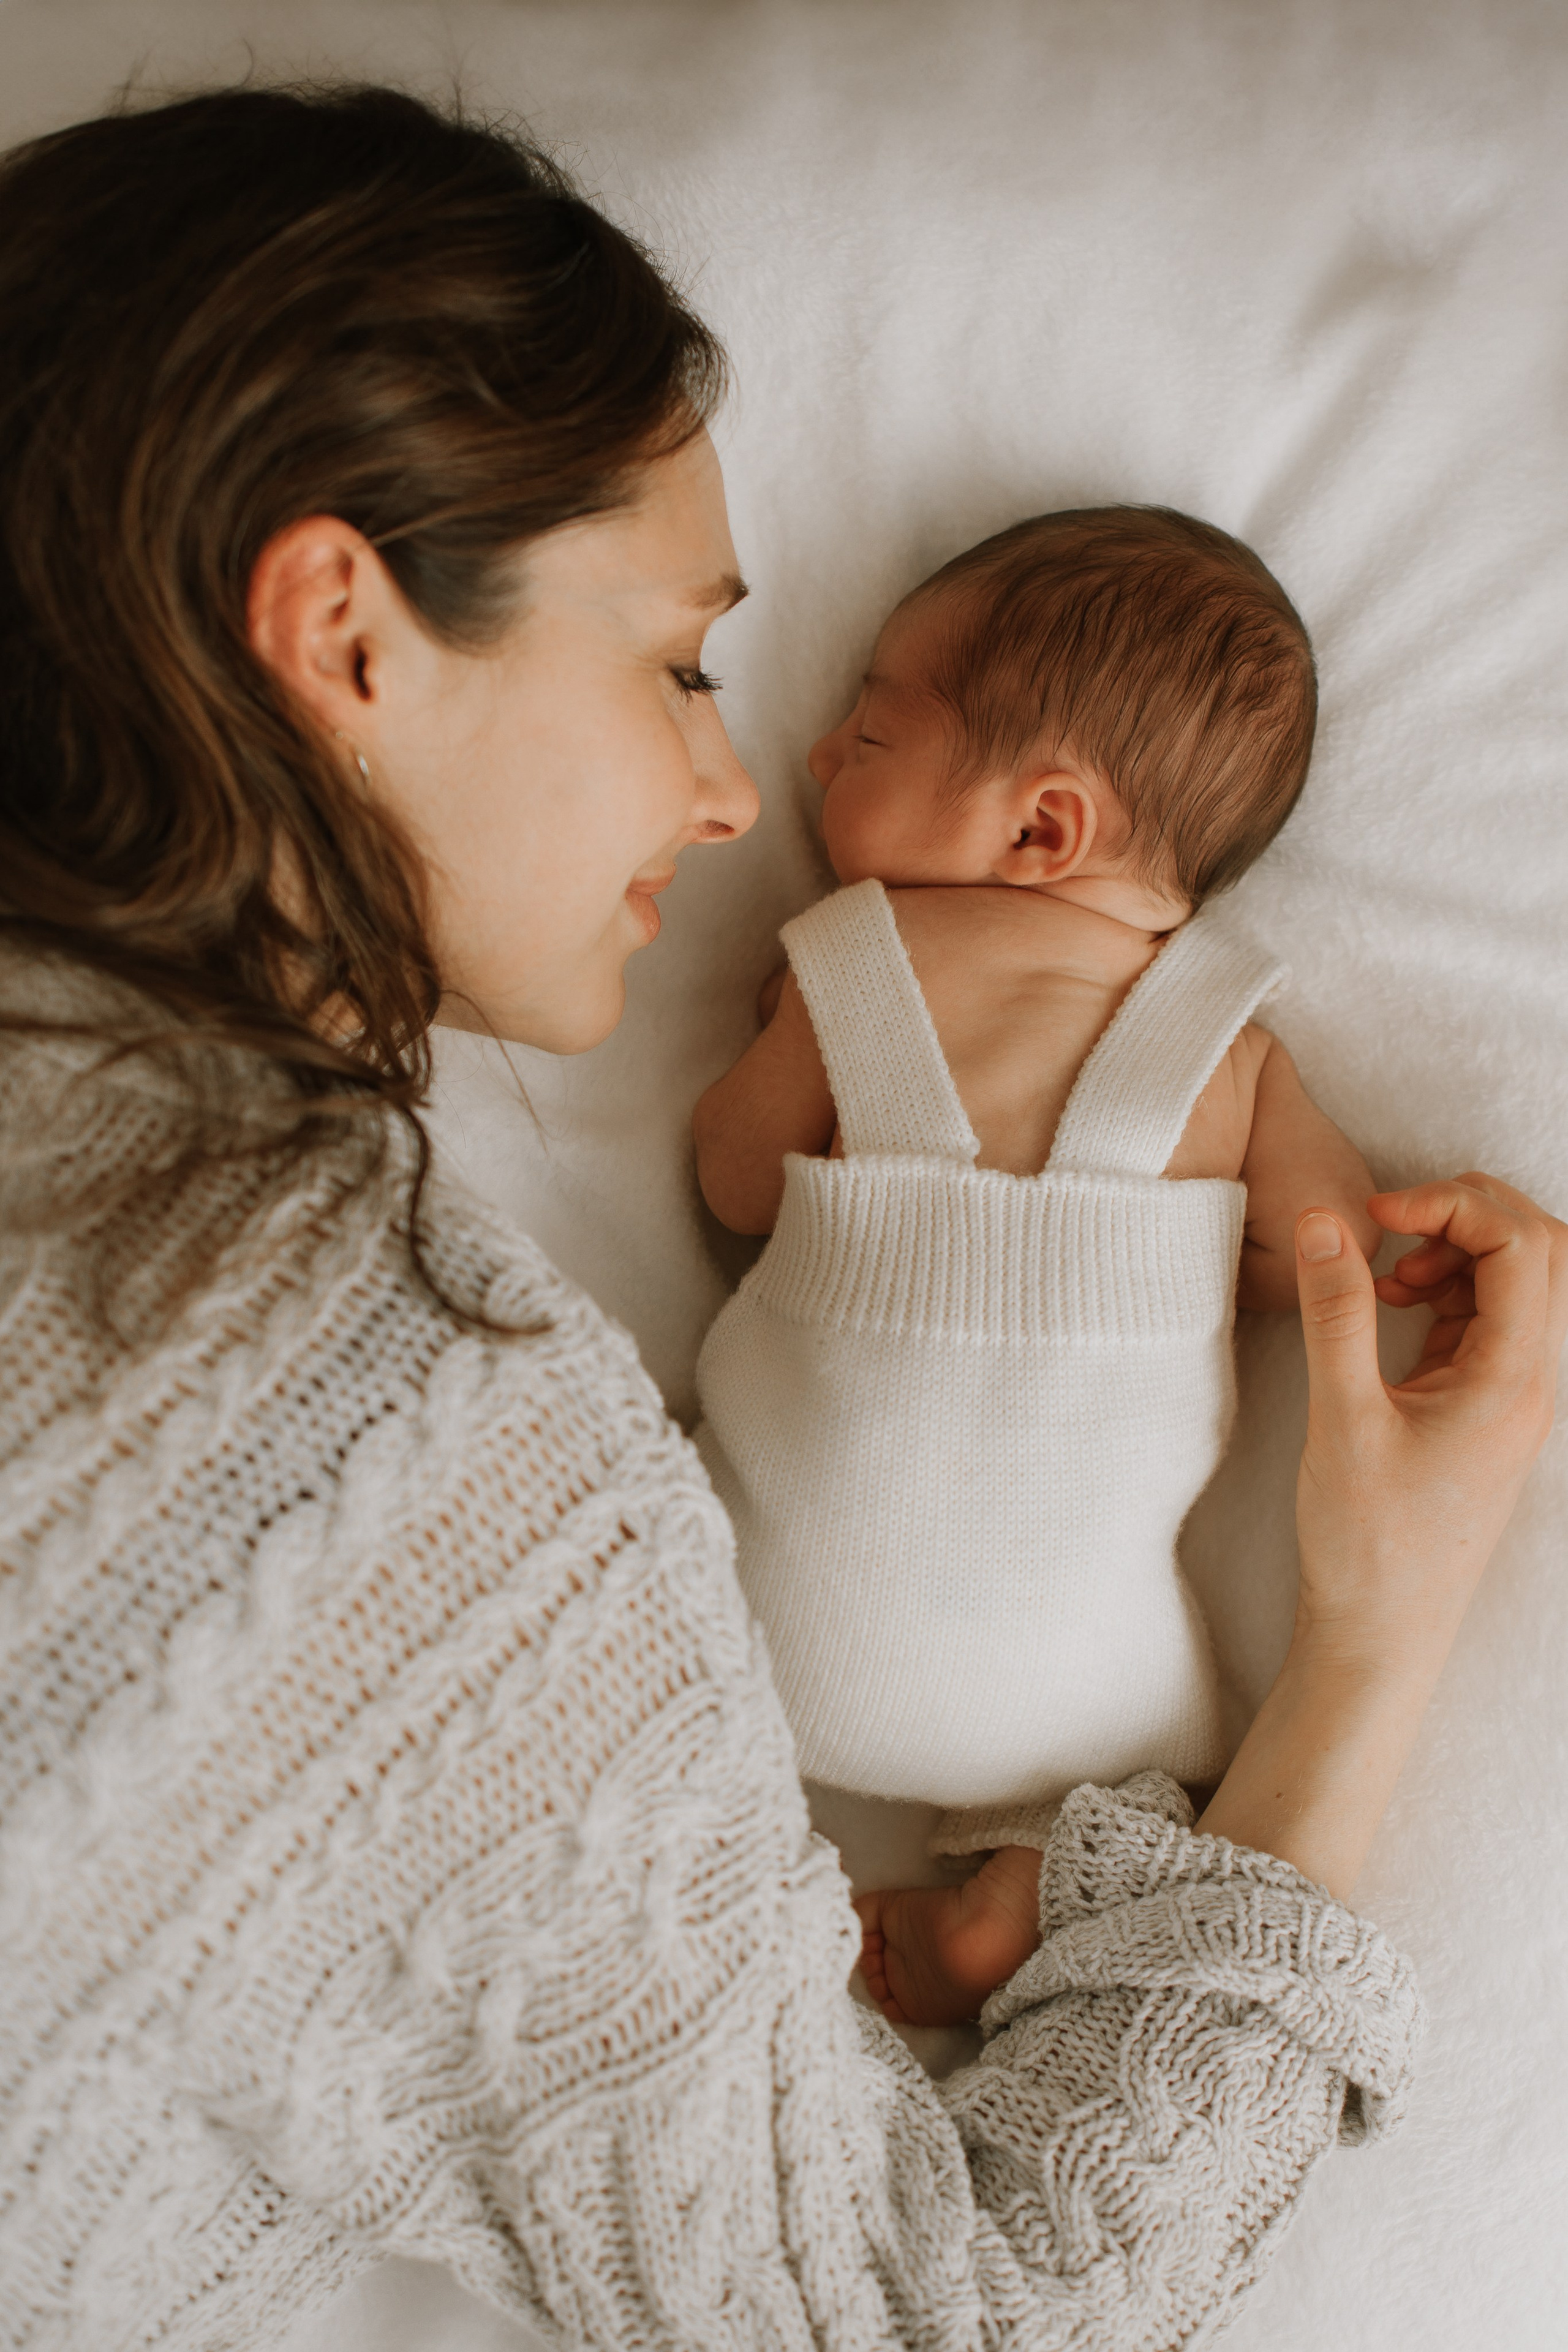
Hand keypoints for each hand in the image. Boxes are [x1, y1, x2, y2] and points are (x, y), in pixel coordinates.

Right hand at [1199, 1171, 1565, 1894]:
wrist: (1381, 1634)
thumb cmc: (1368, 1543)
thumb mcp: (1340, 1420)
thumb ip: (1336, 1314)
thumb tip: (1328, 1221)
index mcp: (1514, 1381)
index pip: (1523, 1245)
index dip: (1454, 1204)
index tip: (1378, 1213)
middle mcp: (1530, 1382)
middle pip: (1540, 1251)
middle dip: (1467, 1212)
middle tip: (1390, 1221)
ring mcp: (1512, 1395)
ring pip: (1518, 1282)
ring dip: (1456, 1251)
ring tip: (1383, 1273)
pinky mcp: (1483, 1408)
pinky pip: (1487, 1320)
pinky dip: (1445, 1289)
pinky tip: (1389, 1304)